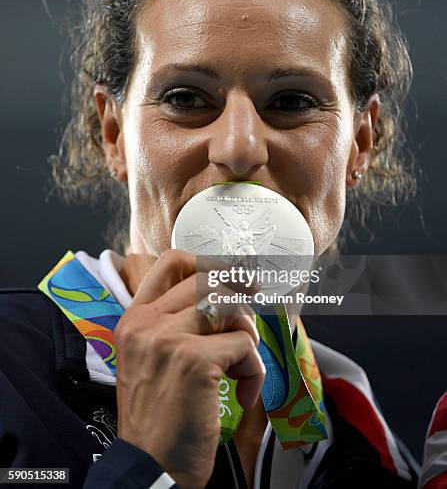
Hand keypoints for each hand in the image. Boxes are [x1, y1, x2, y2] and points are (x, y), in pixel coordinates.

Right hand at [115, 249, 264, 488]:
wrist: (148, 468)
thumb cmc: (157, 418)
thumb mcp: (150, 361)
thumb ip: (173, 326)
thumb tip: (223, 300)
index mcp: (135, 319)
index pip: (171, 262)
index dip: (209, 262)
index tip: (233, 278)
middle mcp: (147, 322)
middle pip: (209, 279)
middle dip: (240, 295)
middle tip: (253, 313)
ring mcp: (168, 338)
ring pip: (230, 306)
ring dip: (247, 335)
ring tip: (241, 366)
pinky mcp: (194, 361)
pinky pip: (244, 345)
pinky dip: (253, 371)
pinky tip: (241, 394)